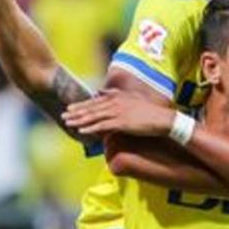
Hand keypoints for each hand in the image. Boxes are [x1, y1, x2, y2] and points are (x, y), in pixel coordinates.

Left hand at [62, 89, 176, 136]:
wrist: (163, 119)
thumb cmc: (151, 113)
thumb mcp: (134, 102)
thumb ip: (120, 100)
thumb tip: (108, 100)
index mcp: (118, 97)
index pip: (96, 101)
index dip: (83, 105)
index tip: (71, 107)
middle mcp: (116, 103)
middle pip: (92, 107)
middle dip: (77, 111)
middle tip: (64, 115)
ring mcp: (118, 112)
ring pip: (94, 116)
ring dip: (79, 119)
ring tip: (68, 122)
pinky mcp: (121, 122)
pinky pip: (102, 126)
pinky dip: (90, 128)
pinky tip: (81, 130)